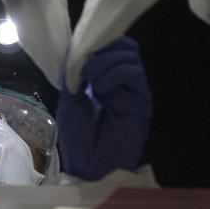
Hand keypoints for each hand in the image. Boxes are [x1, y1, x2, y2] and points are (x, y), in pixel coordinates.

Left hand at [56, 37, 151, 179]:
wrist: (89, 165)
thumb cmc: (78, 137)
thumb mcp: (69, 100)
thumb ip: (72, 74)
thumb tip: (73, 49)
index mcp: (103, 78)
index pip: (107, 46)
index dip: (93, 43)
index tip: (75, 53)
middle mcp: (120, 81)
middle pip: (122, 45)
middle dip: (100, 48)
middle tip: (83, 66)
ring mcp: (131, 89)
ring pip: (129, 54)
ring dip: (104, 62)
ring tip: (91, 82)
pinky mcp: (141, 101)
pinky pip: (134, 74)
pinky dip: (115, 74)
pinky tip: (101, 89)